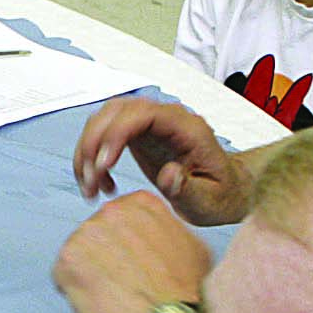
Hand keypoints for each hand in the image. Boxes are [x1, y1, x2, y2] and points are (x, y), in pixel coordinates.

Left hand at [54, 193, 215, 312]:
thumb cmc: (184, 293)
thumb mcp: (190, 245)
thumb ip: (164, 230)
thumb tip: (156, 231)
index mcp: (140, 204)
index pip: (117, 222)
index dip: (123, 248)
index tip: (135, 265)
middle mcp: (111, 211)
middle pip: (95, 237)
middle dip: (104, 260)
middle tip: (124, 284)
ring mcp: (87, 233)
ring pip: (77, 256)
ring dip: (89, 276)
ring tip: (115, 295)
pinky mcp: (68, 260)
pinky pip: (62, 276)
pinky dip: (75, 293)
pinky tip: (100, 302)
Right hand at [69, 96, 250, 223]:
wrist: (225, 191)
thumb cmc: (221, 195)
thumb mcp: (210, 201)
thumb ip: (189, 188)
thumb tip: (168, 172)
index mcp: (187, 128)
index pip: (143, 114)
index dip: (116, 133)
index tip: (103, 165)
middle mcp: (165, 119)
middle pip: (116, 111)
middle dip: (94, 143)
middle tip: (90, 181)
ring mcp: (149, 124)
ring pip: (104, 120)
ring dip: (87, 150)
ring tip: (89, 185)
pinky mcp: (138, 135)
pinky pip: (105, 134)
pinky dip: (93, 157)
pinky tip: (100, 183)